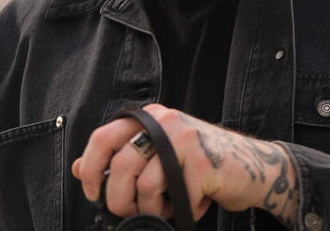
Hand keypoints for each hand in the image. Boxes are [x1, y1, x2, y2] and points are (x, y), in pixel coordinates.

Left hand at [71, 104, 298, 227]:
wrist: (253, 166)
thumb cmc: (199, 163)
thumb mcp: (157, 154)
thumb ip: (119, 158)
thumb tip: (77, 168)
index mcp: (150, 117)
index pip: (103, 137)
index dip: (90, 169)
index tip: (93, 192)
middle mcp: (166, 121)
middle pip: (121, 167)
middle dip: (120, 201)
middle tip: (133, 213)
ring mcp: (185, 140)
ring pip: (146, 188)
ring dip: (153, 211)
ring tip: (168, 208)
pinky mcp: (203, 163)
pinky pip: (177, 201)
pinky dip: (183, 213)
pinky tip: (194, 204)